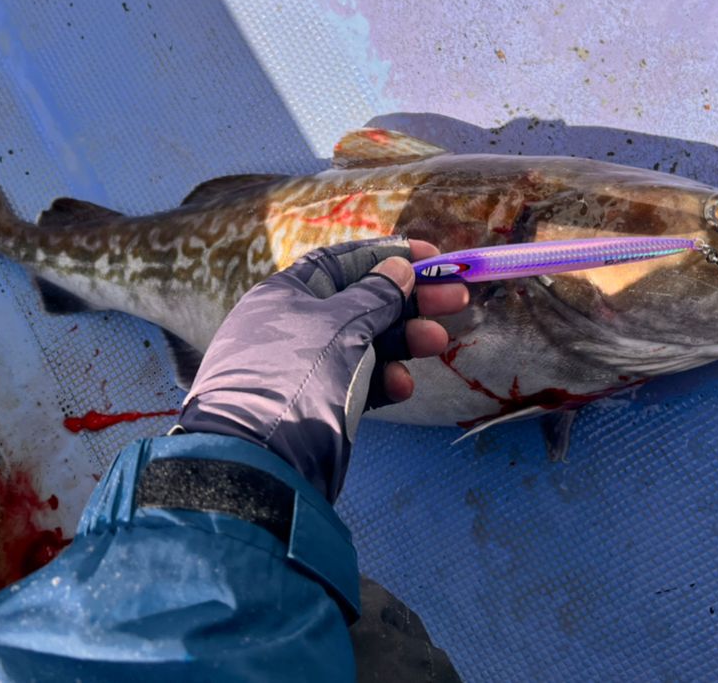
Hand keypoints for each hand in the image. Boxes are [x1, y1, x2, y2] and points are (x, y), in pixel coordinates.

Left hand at [179, 238, 469, 500]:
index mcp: (287, 294)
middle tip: (456, 298)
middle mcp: (296, 326)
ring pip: (366, 343)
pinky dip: (384, 380)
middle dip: (409, 300)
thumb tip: (398, 267)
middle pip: (362, 302)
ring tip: (438, 341)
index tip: (431, 256)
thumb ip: (375, 294)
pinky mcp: (321, 404)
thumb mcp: (341, 325)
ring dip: (404, 340)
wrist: (261, 461)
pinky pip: (360, 381)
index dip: (388, 256)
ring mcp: (308, 367)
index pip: (343, 262)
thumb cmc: (298, 376)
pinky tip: (403, 387)